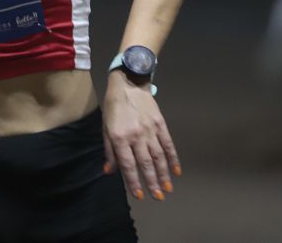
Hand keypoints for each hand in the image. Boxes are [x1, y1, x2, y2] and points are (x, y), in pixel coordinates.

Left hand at [103, 70, 180, 201]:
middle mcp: (136, 135)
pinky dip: (173, 159)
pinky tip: (176, 171)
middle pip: (145, 163)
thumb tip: (109, 172)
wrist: (128, 84)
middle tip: (158, 197)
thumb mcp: (105, 127)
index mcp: (119, 137)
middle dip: (152, 182)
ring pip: (158, 157)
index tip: (139, 196)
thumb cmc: (113, 107)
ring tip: (167, 189)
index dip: (133, 181)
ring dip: (164, 175)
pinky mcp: (161, 124)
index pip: (128, 164)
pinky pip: (168, 145)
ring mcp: (150, 130)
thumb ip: (109, 150)